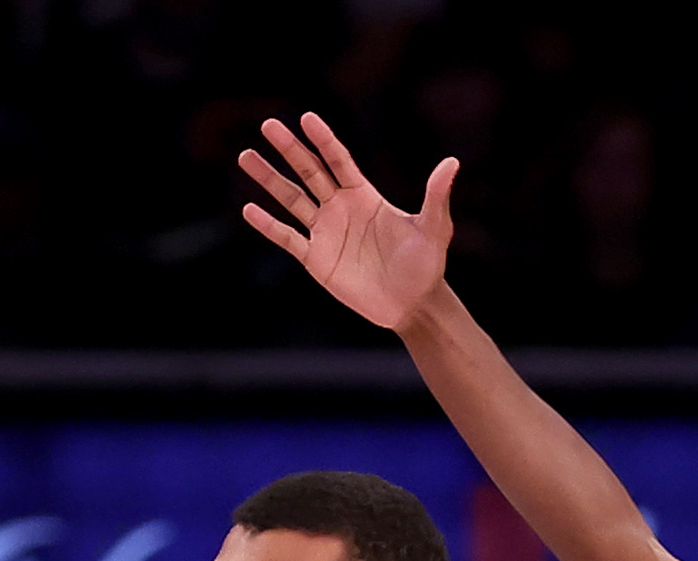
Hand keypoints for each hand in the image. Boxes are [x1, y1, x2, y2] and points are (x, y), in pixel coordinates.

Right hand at [237, 112, 454, 333]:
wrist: (413, 304)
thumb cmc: (426, 265)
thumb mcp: (435, 228)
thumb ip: (436, 195)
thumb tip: (452, 162)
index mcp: (364, 195)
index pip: (339, 160)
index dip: (323, 140)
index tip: (306, 118)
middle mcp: (340, 208)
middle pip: (309, 172)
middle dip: (288, 149)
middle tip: (267, 125)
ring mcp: (325, 232)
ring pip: (291, 199)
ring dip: (269, 180)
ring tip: (245, 157)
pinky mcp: (316, 259)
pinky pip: (287, 238)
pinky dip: (268, 226)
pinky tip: (249, 209)